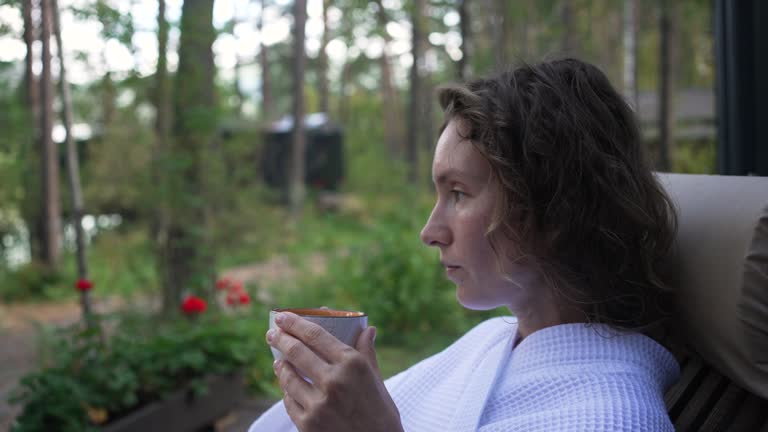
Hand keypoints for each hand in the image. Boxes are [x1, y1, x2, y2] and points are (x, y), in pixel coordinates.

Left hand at [266, 312, 402, 431]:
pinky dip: (287, 390)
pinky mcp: (307, 424)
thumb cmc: (380, 414)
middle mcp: (334, 381)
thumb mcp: (377, 381)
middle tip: (272, 333)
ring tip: (278, 360)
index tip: (283, 316)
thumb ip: (367, 353)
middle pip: (297, 351)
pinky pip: (289, 400)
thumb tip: (368, 329)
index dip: (295, 323)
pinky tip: (287, 385)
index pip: (315, 335)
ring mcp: (318, 403)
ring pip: (288, 376)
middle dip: (280, 339)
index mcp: (352, 364)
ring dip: (280, 365)